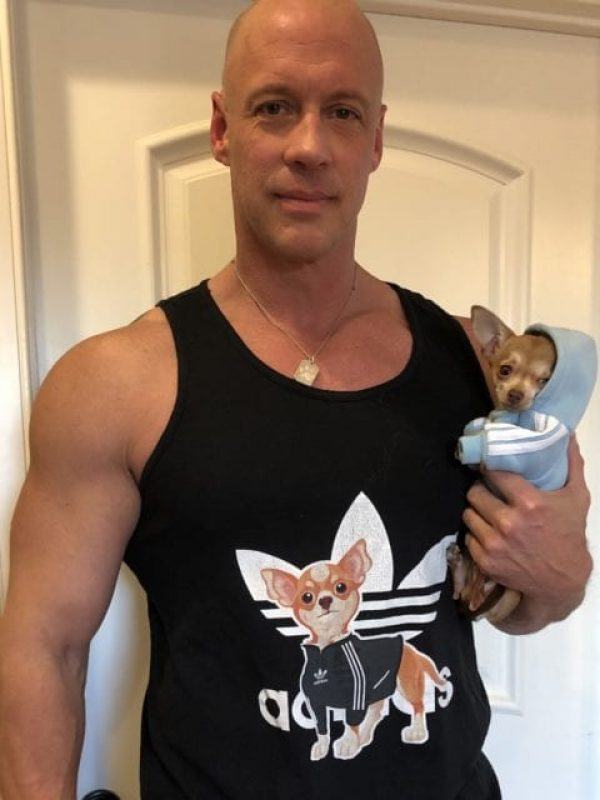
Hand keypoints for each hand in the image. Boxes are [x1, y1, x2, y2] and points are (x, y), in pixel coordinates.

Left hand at [463, 436, 592, 631]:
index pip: (493, 473)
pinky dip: (476, 533)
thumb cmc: (569, 534)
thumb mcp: (576, 497)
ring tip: (488, 511)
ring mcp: (494, 544)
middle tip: (488, 491)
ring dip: (476, 511)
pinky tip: (488, 531)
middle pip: (474, 493)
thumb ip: (571, 464)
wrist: (562, 580)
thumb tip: (567, 433)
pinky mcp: (485, 561)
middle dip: (480, 489)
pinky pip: (468, 537)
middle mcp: (508, 523)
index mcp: (529, 503)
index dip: (490, 468)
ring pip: (468, 514)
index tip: (490, 466)